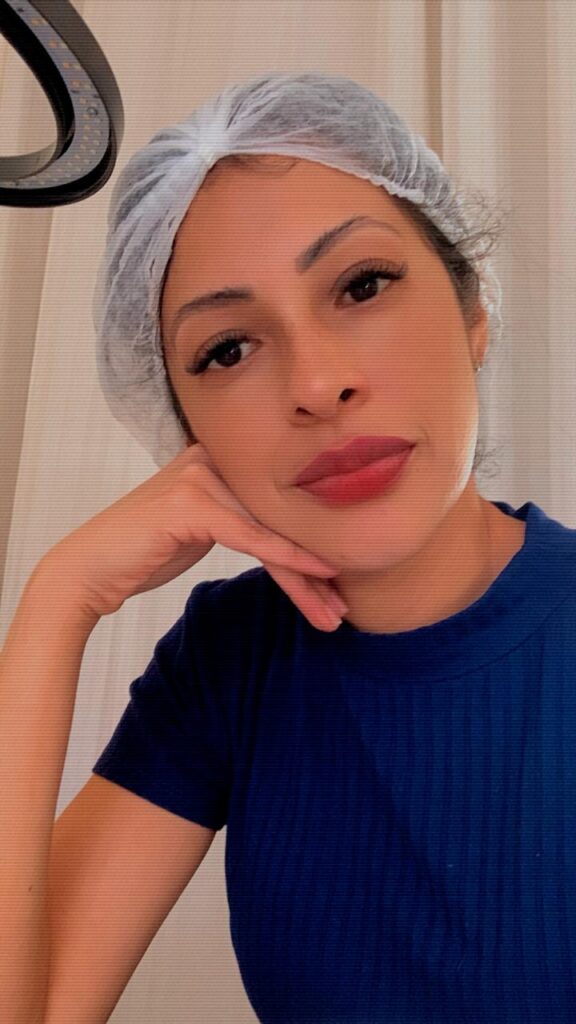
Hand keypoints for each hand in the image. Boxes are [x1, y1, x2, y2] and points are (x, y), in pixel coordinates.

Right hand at [37, 444, 345, 630]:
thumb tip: (294, 533)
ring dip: (306, 576)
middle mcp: (212, 457)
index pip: (278, 504)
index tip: (337, 586)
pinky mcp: (191, 500)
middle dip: (315, 567)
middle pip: (280, 517)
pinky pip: (251, 536)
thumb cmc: (145, 552)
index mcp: (220, 457)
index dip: (310, 545)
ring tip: (334, 613)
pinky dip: (286, 559)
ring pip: (271, 530)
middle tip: (342, 607)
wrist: (89, 570)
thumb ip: (243, 517)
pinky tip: (318, 576)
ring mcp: (201, 475)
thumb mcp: (204, 527)